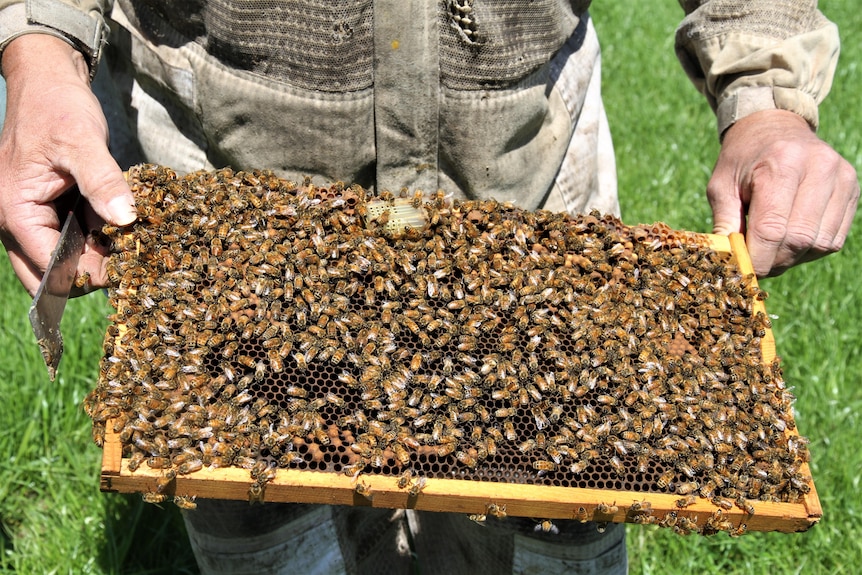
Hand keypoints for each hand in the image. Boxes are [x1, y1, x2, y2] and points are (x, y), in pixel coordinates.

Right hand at [0, 34, 135, 295]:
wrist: (49, 82)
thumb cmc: (58, 107)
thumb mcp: (83, 141)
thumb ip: (102, 181)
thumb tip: (125, 219)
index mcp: (16, 211)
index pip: (50, 266)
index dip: (88, 275)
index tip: (126, 271)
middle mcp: (17, 221)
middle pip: (50, 275)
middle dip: (88, 276)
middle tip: (128, 267)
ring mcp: (33, 217)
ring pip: (63, 259)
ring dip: (95, 258)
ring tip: (132, 248)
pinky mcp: (51, 210)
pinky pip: (73, 238)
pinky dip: (97, 239)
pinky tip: (125, 232)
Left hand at [707, 109, 857, 276]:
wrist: (774, 127)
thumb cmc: (742, 160)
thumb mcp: (721, 186)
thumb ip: (724, 224)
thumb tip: (727, 264)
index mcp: (781, 164)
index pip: (772, 229)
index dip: (757, 258)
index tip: (743, 271)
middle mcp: (818, 167)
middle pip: (799, 239)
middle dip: (774, 262)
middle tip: (756, 264)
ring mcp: (841, 177)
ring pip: (820, 243)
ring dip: (793, 258)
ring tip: (772, 250)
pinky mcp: (852, 188)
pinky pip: (834, 238)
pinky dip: (810, 249)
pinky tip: (791, 241)